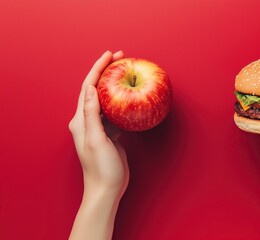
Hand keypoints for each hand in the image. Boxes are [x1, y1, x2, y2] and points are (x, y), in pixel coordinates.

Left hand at [68, 50, 128, 239]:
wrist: (107, 188)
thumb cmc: (101, 167)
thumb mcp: (95, 139)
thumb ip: (91, 114)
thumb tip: (89, 88)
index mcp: (81, 120)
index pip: (88, 87)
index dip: (98, 69)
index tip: (110, 55)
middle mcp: (88, 121)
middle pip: (97, 89)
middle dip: (107, 72)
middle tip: (122, 58)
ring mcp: (99, 127)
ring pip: (107, 100)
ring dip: (115, 85)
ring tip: (126, 72)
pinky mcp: (110, 134)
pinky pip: (116, 113)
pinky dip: (123, 102)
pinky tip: (131, 98)